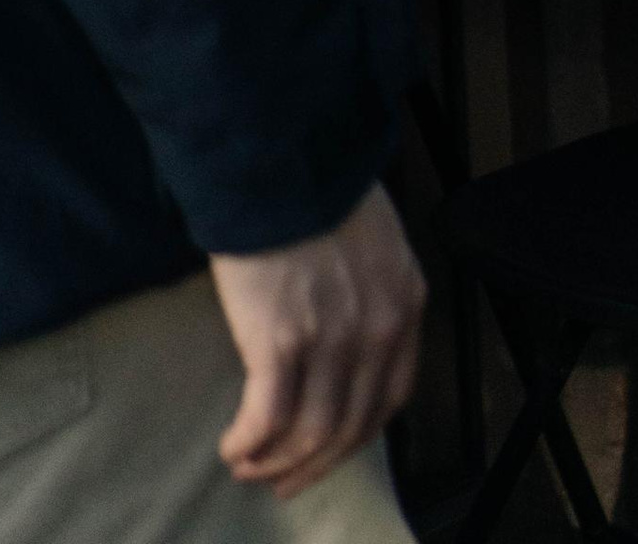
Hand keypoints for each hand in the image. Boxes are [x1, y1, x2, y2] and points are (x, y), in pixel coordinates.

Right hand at [209, 183, 424, 491]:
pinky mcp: (281, 342)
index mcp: (405, 299)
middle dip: (316, 464)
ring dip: (278, 462)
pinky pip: (268, 419)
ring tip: (250, 468)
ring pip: (312, 433)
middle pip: (353, 426)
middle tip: (285, 482)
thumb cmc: (315, 181)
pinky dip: (249, 444)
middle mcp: (379, 328)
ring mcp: (333, 339)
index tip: (330, 450)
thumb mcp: (371, 233)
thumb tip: (344, 329)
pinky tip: (232, 449)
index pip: (392, 396)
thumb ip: (370, 284)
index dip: (358, 435)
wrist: (279, 154)